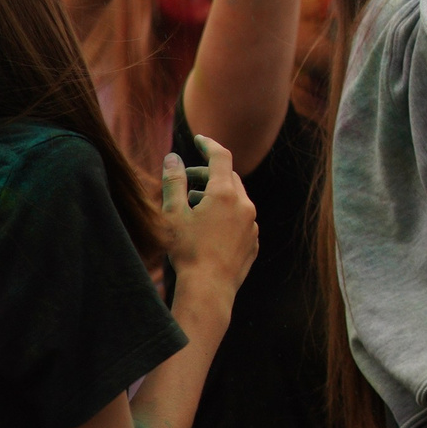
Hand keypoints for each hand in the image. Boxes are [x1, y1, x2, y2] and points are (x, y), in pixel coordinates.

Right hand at [159, 136, 258, 293]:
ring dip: (217, 195)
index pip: (221, 156)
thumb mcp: (174, 214)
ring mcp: (252, 224)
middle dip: (209, 174)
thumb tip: (172, 157)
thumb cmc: (187, 251)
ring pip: (236, 199)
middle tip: (188, 178)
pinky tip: (209, 227)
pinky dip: (227, 215)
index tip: (199, 139)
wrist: (209, 288)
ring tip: (194, 204)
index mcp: (225, 194)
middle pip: (229, 178)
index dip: (209, 144)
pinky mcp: (254, 241)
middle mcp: (245, 205)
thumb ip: (174, 182)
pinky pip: (242, 219)